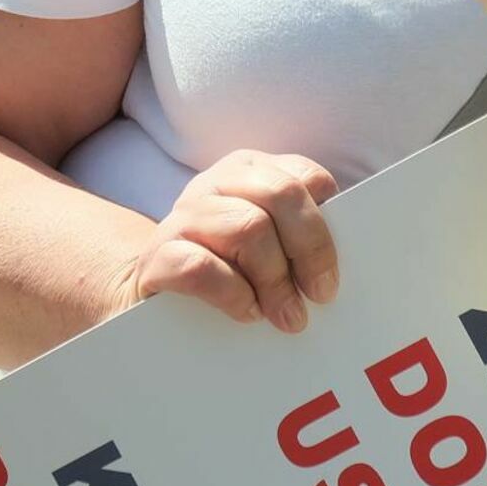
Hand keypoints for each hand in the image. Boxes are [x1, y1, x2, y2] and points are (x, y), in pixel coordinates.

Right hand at [109, 150, 339, 332]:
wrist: (153, 284)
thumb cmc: (225, 261)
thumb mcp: (266, 237)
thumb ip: (296, 232)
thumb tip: (334, 264)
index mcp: (250, 169)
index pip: (304, 177)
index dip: (326, 223)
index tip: (333, 268)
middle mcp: (216, 183)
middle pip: (281, 195)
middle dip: (310, 248)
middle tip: (321, 295)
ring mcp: (183, 216)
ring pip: (247, 228)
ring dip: (275, 279)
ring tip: (288, 315)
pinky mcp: (157, 256)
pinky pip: (203, 267)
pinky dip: (235, 294)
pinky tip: (248, 312)